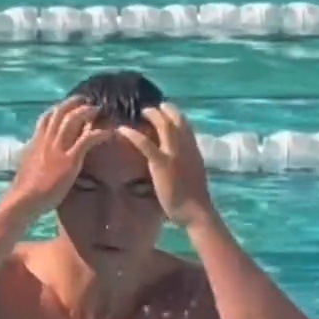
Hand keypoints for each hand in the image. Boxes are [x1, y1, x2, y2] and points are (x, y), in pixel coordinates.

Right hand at [10, 97, 106, 214]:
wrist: (24, 198)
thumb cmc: (24, 190)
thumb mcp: (26, 168)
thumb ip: (32, 158)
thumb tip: (32, 157)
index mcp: (35, 142)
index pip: (46, 118)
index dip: (58, 109)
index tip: (67, 107)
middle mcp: (46, 140)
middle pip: (60, 112)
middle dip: (74, 103)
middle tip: (86, 101)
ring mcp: (58, 148)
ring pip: (73, 119)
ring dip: (87, 111)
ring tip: (98, 109)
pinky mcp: (69, 159)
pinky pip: (87, 139)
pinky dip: (100, 133)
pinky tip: (109, 133)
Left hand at [118, 102, 212, 227]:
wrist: (196, 210)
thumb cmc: (194, 198)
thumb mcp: (192, 173)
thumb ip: (185, 163)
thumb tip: (177, 161)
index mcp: (194, 150)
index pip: (186, 125)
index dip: (175, 115)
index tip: (166, 111)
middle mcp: (186, 147)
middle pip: (176, 119)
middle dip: (164, 110)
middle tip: (151, 108)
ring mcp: (174, 154)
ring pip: (163, 125)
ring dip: (151, 115)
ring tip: (141, 112)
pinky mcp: (162, 163)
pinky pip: (146, 144)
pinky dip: (133, 134)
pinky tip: (122, 129)